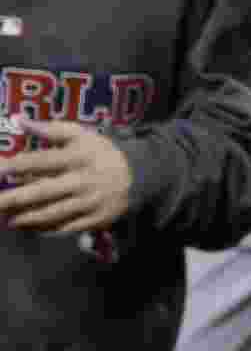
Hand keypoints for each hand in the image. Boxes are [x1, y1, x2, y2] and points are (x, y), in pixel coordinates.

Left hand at [0, 118, 133, 232]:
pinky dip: (48, 229)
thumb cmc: (101, 152)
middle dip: (16, 198)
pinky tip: (31, 228)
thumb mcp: (80, 134)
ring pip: (54, 213)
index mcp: (76, 157)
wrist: (136, 177)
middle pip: (43, 191)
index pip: (40, 162)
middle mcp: (81, 182)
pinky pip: (68, 227)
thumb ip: (50, 129)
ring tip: (9, 219)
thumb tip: (20, 121)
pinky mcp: (95, 220)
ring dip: (29, 218)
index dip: (16, 166)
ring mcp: (89, 203)